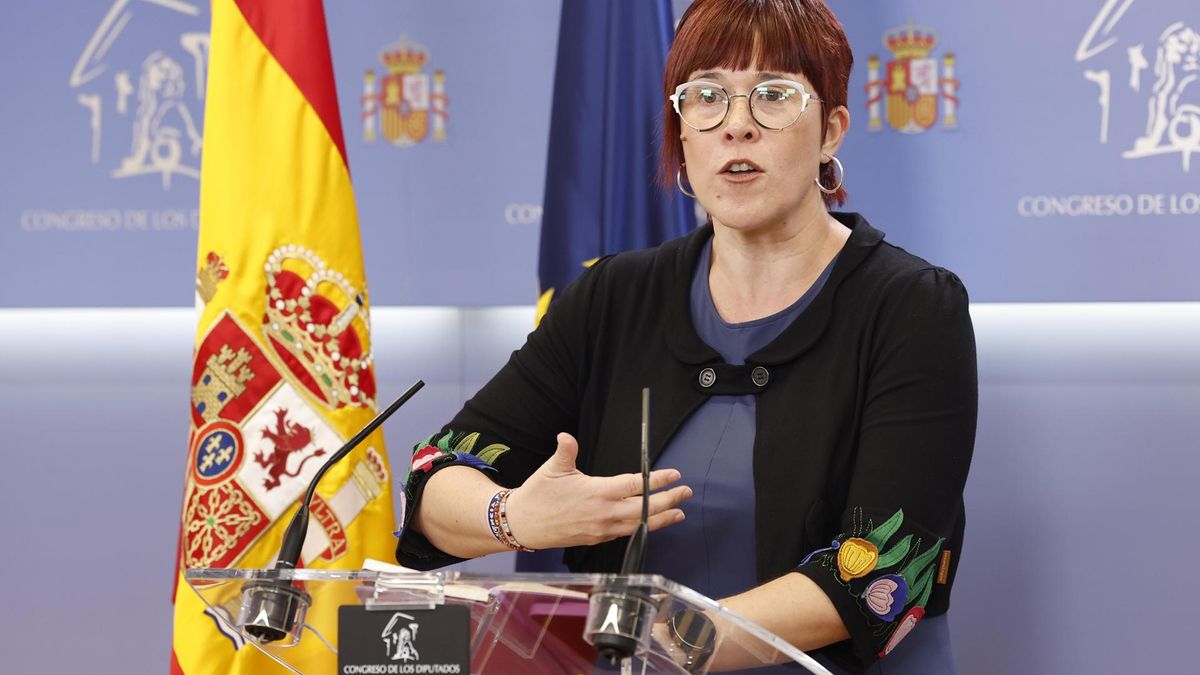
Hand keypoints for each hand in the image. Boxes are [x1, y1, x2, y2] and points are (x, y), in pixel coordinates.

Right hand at [504, 432, 690, 549]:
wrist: (522, 524)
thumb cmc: (537, 495)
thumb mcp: (551, 469)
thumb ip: (565, 451)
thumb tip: (567, 436)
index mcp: (595, 493)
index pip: (633, 485)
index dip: (656, 480)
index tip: (674, 474)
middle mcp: (602, 514)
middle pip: (643, 509)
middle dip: (668, 501)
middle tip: (686, 492)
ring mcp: (601, 529)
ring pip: (638, 525)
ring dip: (660, 519)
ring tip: (679, 513)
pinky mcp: (596, 539)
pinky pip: (625, 534)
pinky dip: (642, 528)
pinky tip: (651, 523)